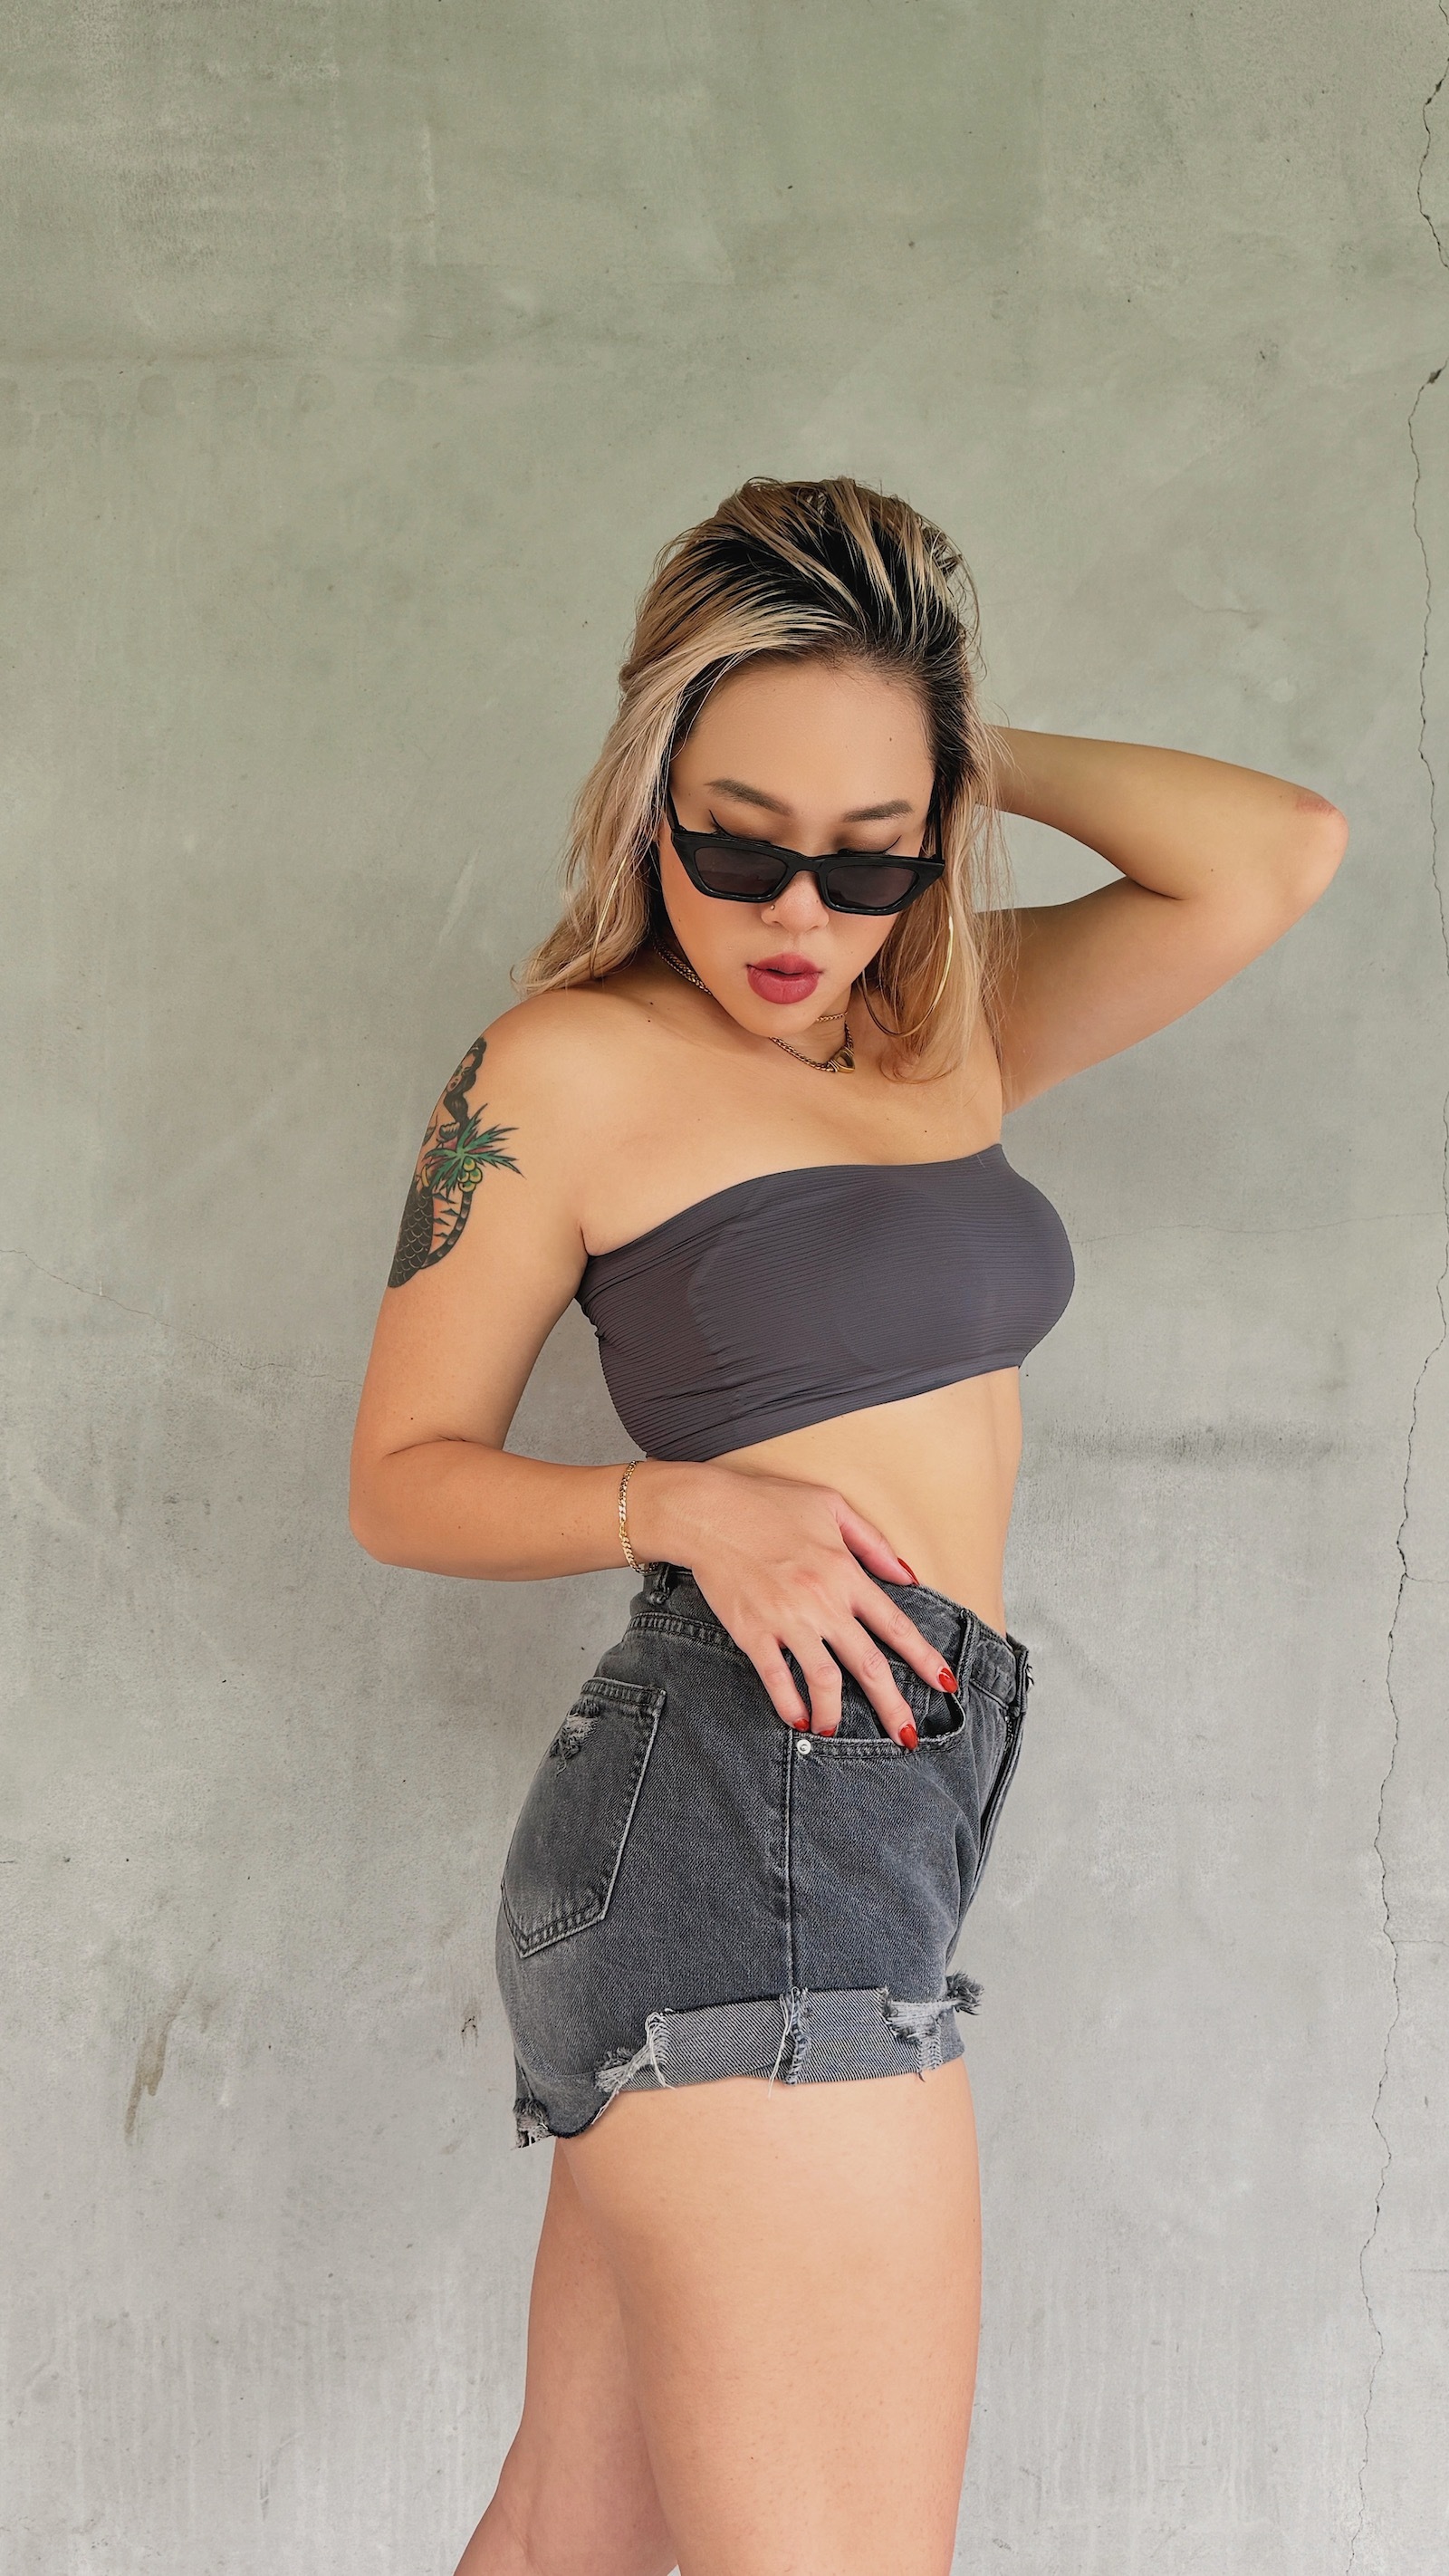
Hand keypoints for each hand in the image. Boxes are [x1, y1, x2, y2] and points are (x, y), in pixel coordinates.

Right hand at [627, 1462, 956, 1742]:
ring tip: (836, 1729)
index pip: (895, 1625)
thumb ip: (873, 1543)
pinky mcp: (752, 1630)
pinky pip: (776, 1677)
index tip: (945, 1683)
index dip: (924, 1658)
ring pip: (824, 1679)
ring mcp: (786, 1619)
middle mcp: (822, 1602)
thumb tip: (906, 1575)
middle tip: (907, 1737)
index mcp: (845, 1572)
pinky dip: (789, 1703)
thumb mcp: (832, 1505)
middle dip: (893, 1706)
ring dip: (835, 1711)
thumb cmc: (768, 1502)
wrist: (708, 1511)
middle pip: (868, 1665)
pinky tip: (798, 1719)